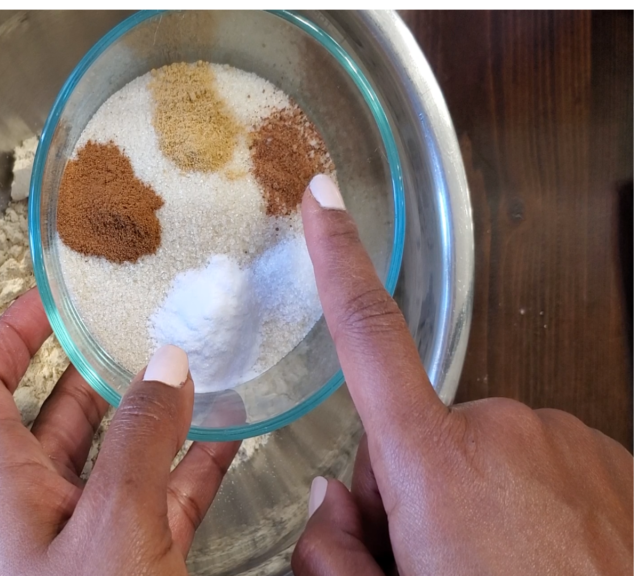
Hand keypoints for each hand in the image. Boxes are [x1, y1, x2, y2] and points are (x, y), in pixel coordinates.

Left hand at [0, 289, 239, 574]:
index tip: (49, 299)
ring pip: (117, 461)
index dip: (8, 337)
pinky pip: (162, 502)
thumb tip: (166, 366)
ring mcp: (88, 544)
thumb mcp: (114, 524)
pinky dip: (191, 468)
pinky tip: (226, 438)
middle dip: (93, 370)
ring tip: (191, 374)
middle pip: (56, 420)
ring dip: (153, 419)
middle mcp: (41, 514)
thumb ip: (139, 442)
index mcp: (9, 493)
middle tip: (134, 331)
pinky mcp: (133, 567)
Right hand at [292, 174, 634, 574]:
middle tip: (428, 564)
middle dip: (407, 492)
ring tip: (498, 568)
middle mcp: (505, 431)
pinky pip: (543, 465)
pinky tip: (544, 559)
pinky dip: (532, 505)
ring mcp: (570, 441)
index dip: (339, 261)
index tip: (324, 202)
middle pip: (416, 437)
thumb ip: (333, 552)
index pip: (371, 336)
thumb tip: (333, 502)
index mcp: (438, 463)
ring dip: (475, 504)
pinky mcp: (614, 461)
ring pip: (482, 455)